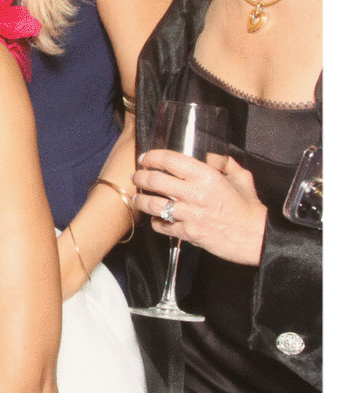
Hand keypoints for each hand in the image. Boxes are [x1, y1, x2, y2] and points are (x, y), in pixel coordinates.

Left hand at [133, 150, 266, 266]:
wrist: (255, 237)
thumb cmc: (248, 206)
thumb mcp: (241, 177)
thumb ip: (224, 162)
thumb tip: (209, 155)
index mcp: (206, 176)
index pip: (170, 160)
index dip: (152, 157)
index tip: (145, 158)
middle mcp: (194, 193)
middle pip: (155, 180)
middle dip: (140, 177)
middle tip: (137, 177)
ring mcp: (189, 214)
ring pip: (153, 204)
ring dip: (141, 200)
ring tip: (138, 198)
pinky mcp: (187, 233)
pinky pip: (162, 226)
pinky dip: (156, 222)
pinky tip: (155, 219)